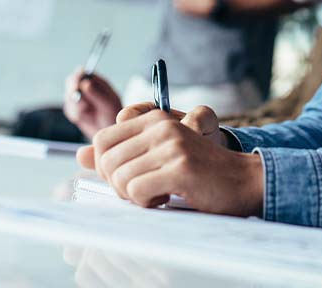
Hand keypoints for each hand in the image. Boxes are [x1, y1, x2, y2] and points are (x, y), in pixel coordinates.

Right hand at [64, 68, 122, 139]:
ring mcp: (77, 97)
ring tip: (91, 114)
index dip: (77, 77)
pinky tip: (86, 118)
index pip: (82, 72)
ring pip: (68, 98)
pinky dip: (76, 116)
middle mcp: (84, 86)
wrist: (109, 130)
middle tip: (84, 105)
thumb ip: (97, 93)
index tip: (77, 86)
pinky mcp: (72, 109)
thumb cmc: (114, 115)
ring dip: (78, 108)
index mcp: (95, 80)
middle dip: (74, 93)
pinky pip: (68, 110)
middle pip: (70, 82)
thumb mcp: (108, 104)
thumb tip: (85, 83)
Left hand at [77, 104, 260, 215]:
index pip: (102, 139)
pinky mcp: (180, 167)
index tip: (129, 177)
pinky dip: (146, 202)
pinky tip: (166, 198)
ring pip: (120, 178)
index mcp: (154, 119)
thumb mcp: (157, 156)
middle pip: (107, 160)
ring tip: (156, 193)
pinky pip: (137, 191)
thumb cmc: (198, 172)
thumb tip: (80, 155)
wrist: (241, 180)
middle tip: (142, 190)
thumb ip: (121, 154)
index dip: (107, 166)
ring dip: (133, 196)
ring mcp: (171, 144)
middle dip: (117, 184)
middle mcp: (161, 126)